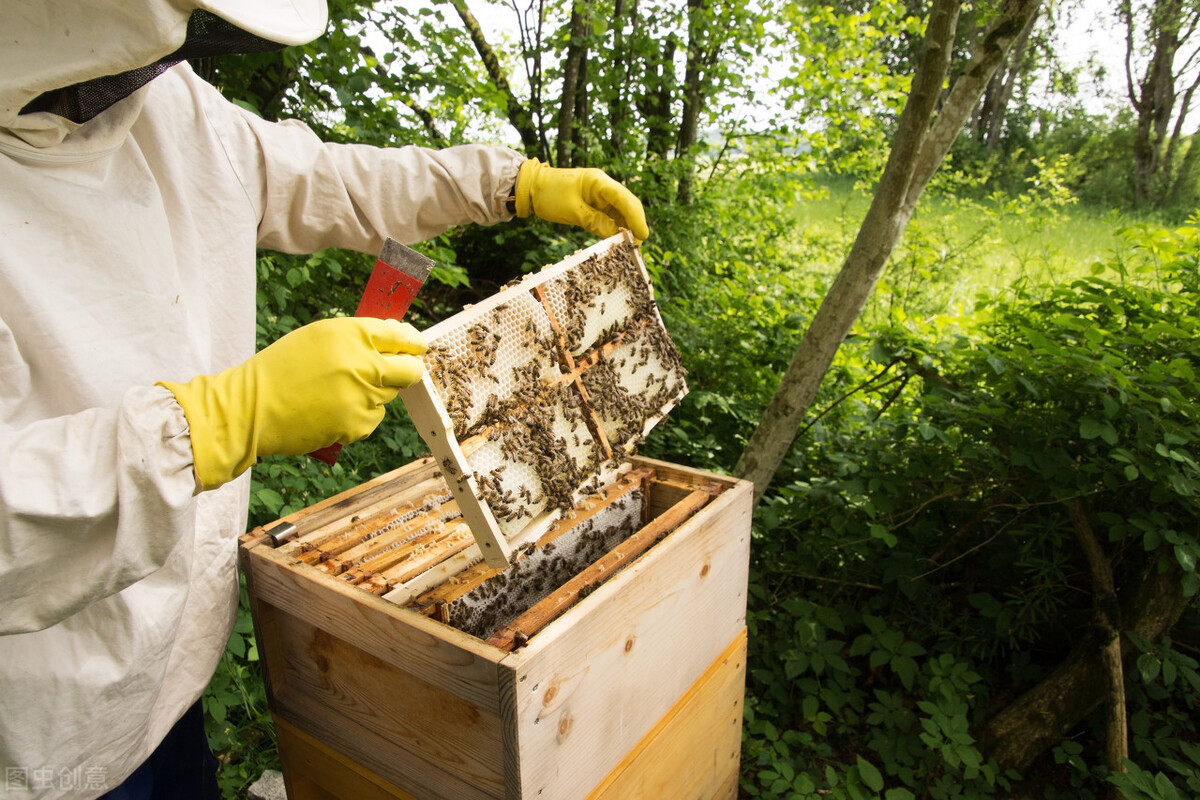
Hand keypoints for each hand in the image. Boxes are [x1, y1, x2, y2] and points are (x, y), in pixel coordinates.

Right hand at [159, 317, 425, 489]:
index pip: (399, 334)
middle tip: (400, 369)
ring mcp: (361, 396)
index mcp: (349, 334)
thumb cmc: (282, 369)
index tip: (418, 346)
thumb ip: (357, 336)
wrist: (251, 408)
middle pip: (410, 369)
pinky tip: (333, 409)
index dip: (413, 342)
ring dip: (376, 392)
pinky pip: (373, 416)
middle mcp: (361, 363)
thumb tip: (397, 336)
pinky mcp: (357, 423)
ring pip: (389, 394)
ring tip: (339, 391)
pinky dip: (360, 414)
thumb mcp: (318, 337)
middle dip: (409, 369)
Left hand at [515, 158, 649, 240]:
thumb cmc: (549, 195)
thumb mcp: (572, 211)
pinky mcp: (595, 203)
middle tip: (638, 245)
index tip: (642, 235)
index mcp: (599, 182)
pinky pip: (611, 215)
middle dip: (635, 224)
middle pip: (628, 205)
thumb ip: (596, 222)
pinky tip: (619, 240)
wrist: (532, 187)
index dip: (636, 218)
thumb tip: (616, 235)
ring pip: (622, 211)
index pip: (625, 199)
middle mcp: (603, 186)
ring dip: (627, 227)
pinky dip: (616, 227)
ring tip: (631, 246)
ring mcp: (600, 194)